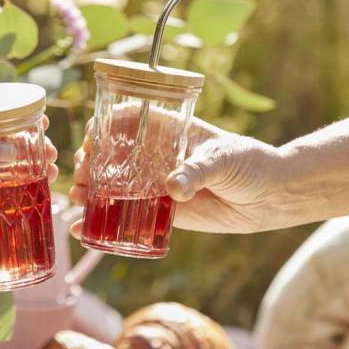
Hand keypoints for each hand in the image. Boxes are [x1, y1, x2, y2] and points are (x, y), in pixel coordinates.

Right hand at [70, 114, 284, 234]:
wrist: (271, 196)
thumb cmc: (251, 163)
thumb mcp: (224, 158)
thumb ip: (198, 170)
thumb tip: (172, 188)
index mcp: (168, 131)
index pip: (128, 119)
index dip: (104, 126)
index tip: (92, 139)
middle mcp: (156, 155)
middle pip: (112, 153)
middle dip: (91, 162)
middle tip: (83, 176)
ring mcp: (156, 183)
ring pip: (115, 184)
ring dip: (91, 191)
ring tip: (77, 200)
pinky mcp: (162, 210)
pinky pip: (129, 213)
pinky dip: (105, 220)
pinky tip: (85, 228)